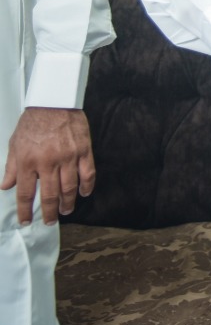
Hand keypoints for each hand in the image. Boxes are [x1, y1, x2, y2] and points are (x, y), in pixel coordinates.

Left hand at [2, 107, 94, 224]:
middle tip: (50, 222)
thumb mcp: (15, 144)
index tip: (26, 221)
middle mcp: (48, 163)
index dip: (25, 211)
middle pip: (50, 195)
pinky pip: (87, 173)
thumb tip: (5, 186)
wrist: (54, 102)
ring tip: (65, 211)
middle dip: (49, 212)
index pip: (26, 193)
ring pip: (69, 188)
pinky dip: (86, 186)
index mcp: (28, 162)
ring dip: (67, 203)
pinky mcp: (83, 151)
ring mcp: (68, 157)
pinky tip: (83, 193)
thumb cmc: (32, 122)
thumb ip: (11, 167)